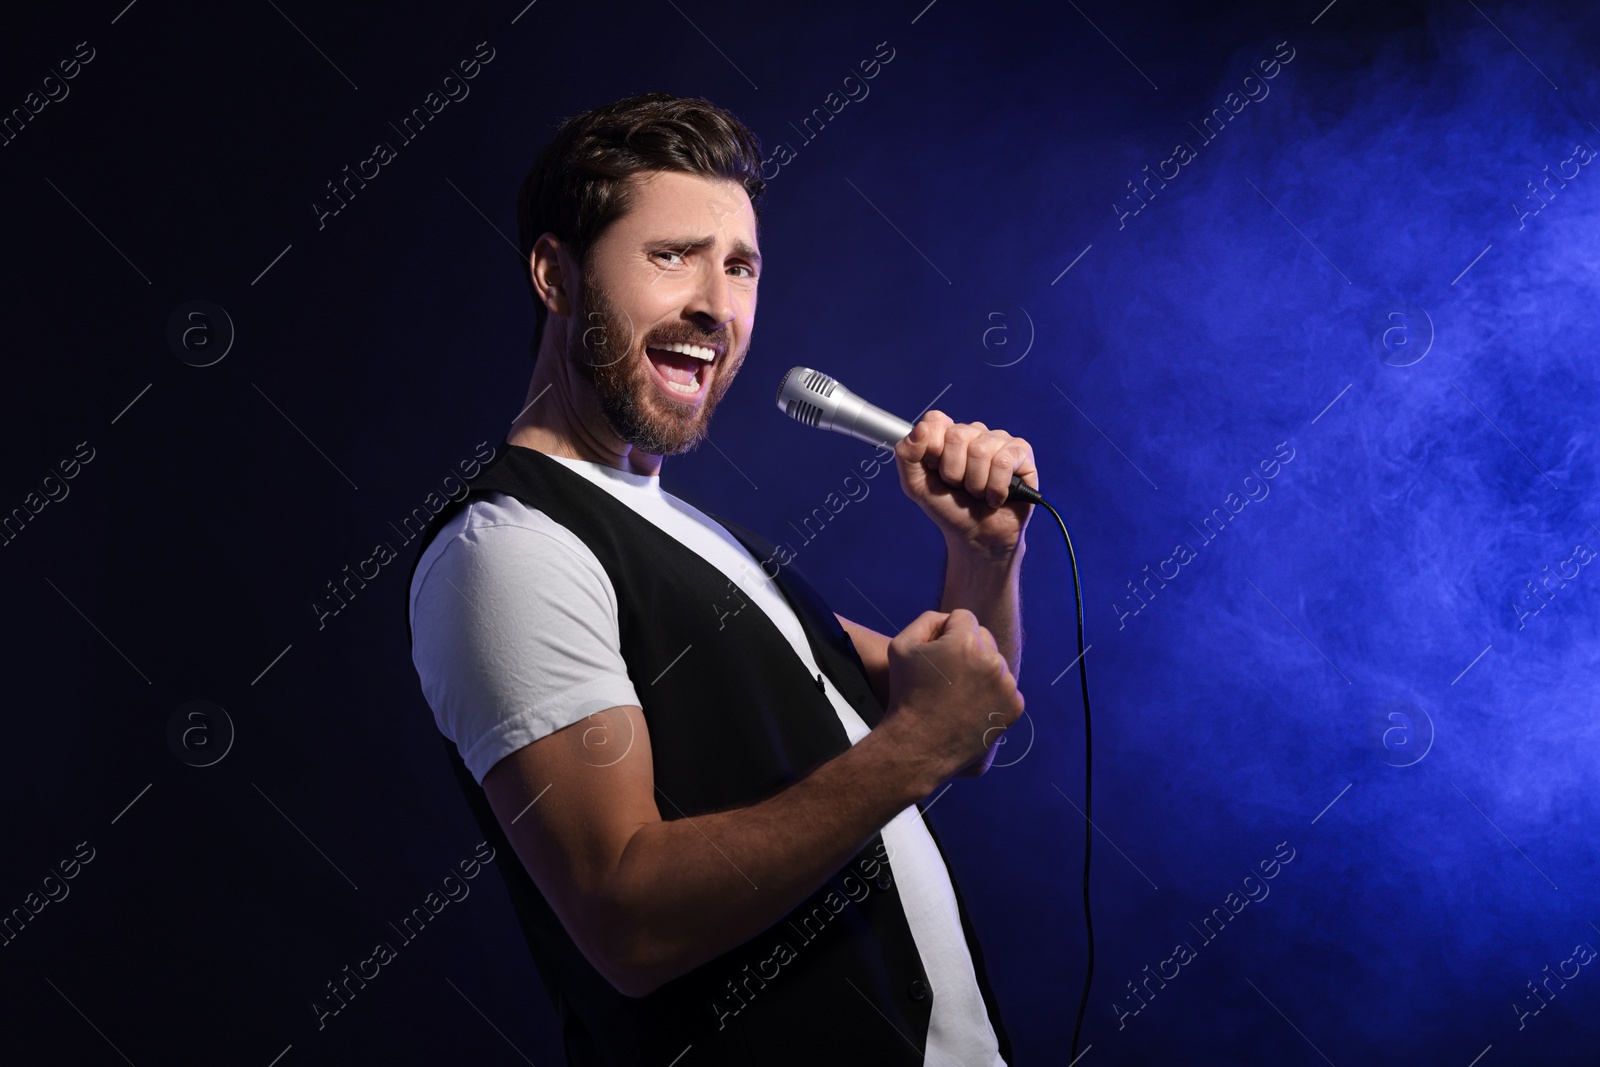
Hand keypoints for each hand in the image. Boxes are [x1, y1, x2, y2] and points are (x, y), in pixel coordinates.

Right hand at [881, 609, 1024, 787]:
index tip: (935, 655)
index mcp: (966, 642)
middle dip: (967, 648)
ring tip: (957, 692)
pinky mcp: (1014, 707)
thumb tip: (950, 620)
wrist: (918, 745)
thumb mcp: (901, 645)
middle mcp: (992, 661)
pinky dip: (991, 694)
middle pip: (984, 637)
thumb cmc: (906, 694)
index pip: (963, 618)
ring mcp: (1006, 686)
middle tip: (946, 675)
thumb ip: (928, 621)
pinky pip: (1005, 688)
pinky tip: (970, 706)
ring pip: (995, 663)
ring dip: (980, 671)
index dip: (946, 633)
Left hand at [894, 411, 1037, 561]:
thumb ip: (906, 455)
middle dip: (953, 473)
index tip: (936, 472)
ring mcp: (998, 440)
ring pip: (981, 450)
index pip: (935, 421)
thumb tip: (921, 429)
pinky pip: (1004, 461)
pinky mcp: (1021, 453)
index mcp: (946, 435)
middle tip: (960, 487)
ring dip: (976, 484)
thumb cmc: (949, 508)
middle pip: (957, 436)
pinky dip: (996, 488)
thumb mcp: (916, 485)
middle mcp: (973, 432)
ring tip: (979, 493)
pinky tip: (997, 497)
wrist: (977, 536)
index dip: (932, 450)